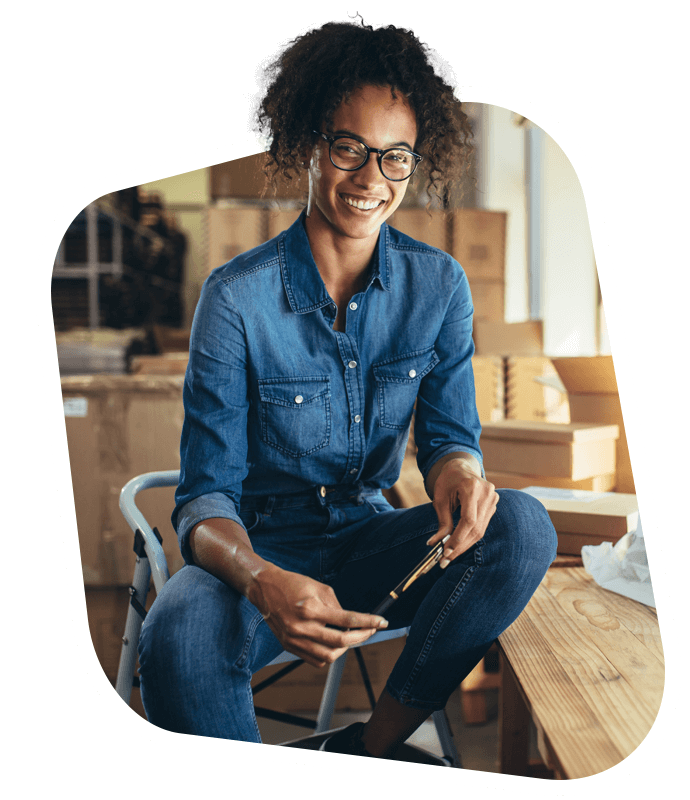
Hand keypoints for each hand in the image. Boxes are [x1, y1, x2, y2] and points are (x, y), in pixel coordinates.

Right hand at [249, 565, 388, 667]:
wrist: (266, 589)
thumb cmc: (293, 584)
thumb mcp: (320, 587)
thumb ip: (337, 606)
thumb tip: (352, 622)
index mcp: (311, 609)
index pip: (347, 620)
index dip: (368, 622)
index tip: (381, 622)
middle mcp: (302, 627)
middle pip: (340, 642)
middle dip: (361, 637)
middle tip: (370, 630)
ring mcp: (295, 639)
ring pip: (329, 656)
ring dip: (345, 649)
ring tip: (351, 637)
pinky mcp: (289, 646)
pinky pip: (315, 660)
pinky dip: (329, 655)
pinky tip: (334, 644)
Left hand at [426, 457, 498, 567]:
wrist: (461, 467)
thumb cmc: (447, 481)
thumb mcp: (440, 498)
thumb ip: (442, 521)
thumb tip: (436, 543)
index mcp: (472, 487)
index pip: (468, 520)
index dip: (458, 539)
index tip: (446, 551)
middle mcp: (487, 492)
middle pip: (476, 528)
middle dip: (460, 546)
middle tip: (446, 559)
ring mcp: (493, 498)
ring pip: (481, 529)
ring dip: (465, 544)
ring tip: (451, 555)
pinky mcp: (494, 504)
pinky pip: (483, 525)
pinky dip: (471, 536)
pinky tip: (460, 545)